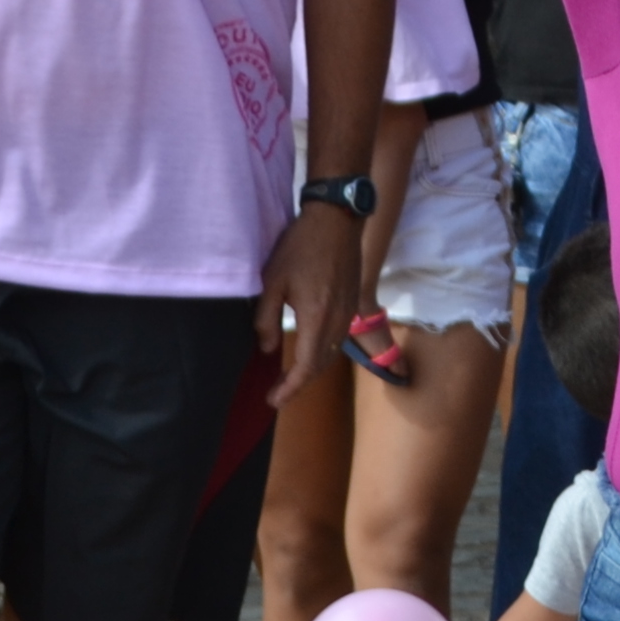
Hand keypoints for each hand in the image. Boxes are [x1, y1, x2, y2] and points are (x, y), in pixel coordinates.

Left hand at [260, 205, 363, 410]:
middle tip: (278, 392)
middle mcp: (338, 320)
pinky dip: (324, 352)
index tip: (274, 400)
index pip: (306, 366)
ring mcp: (349, 312)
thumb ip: (266, 318)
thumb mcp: (272, 281)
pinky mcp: (353, 303)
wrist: (337, 220)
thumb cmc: (300, 247)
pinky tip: (310, 348)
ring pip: (333, 353)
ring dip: (313, 368)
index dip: (290, 388)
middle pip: (322, 364)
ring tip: (291, 375)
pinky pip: (339, 338)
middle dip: (300, 383)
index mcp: (317, 317)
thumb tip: (267, 348)